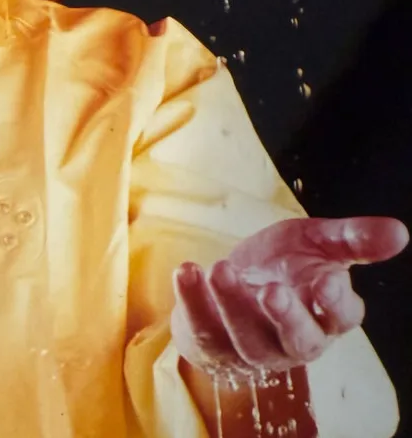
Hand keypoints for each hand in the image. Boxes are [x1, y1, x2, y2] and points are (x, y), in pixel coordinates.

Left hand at [171, 216, 407, 376]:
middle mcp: (294, 338)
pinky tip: (187, 271)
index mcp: (327, 314)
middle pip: (298, 340)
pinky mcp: (215, 344)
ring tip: (221, 268)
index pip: (340, 316)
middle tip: (272, 290)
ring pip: (247, 339)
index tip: (326, 280)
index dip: (335, 302)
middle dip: (286, 317)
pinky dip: (193, 302)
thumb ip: (352, 239)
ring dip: (232, 305)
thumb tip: (399, 232)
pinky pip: (203, 330)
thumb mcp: (316, 242)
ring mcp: (253, 346)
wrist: (229, 280)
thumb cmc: (282, 264)